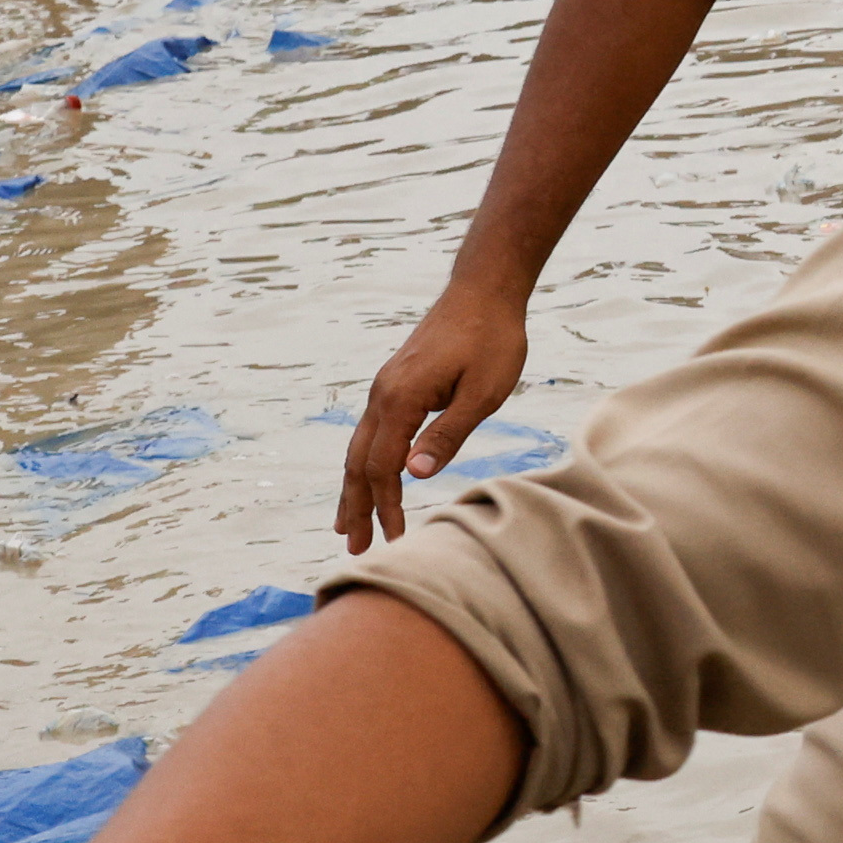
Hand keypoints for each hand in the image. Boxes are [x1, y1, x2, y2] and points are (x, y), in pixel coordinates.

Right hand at [337, 274, 527, 544]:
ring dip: (355, 489)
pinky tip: (371, 479)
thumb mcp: (482, 392)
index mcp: (400, 399)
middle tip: (355, 550)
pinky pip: (371, 433)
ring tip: (349, 526)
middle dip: (356, 509)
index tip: (397, 541)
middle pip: (359, 463)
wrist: (483, 291)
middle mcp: (382, 394)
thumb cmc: (492, 340)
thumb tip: (415, 475)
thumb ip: (448, 433)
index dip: (387, 508)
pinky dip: (366, 463)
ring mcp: (385, 388)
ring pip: (360, 448)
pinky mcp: (395, 384)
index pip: (383, 467)